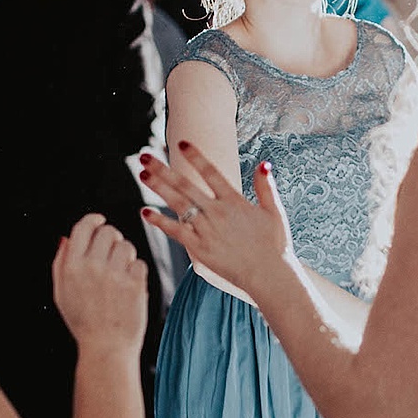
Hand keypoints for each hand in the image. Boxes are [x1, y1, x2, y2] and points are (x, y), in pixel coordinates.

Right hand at [52, 215, 147, 351]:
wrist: (106, 347)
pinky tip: (128, 288)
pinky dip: (136, 273)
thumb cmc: (84, 322)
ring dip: (125, 256)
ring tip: (120, 274)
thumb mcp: (62, 293)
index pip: (83, 227)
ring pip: (126, 246)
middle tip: (111, 253)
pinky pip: (139, 263)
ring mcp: (115, 275)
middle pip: (108, 232)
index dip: (94, 220)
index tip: (100, 221)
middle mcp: (92, 267)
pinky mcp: (134, 283)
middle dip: (112, 239)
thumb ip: (61, 263)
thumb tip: (66, 238)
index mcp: (72, 266)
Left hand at [138, 143, 295, 297]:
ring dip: (159, 188)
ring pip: (178, 204)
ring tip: (142, 174)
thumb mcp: (274, 212)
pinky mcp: (200, 248)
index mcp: (234, 201)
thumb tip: (263, 163)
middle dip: (164, 169)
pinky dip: (160, 222)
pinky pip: (176, 231)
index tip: (181, 142)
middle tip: (145, 155)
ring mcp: (207, 230)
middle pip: (186, 185)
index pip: (211, 172)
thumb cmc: (274, 246)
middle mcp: (218, 212)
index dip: (195, 156)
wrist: (268, 275)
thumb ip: (266, 187)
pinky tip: (145, 212)